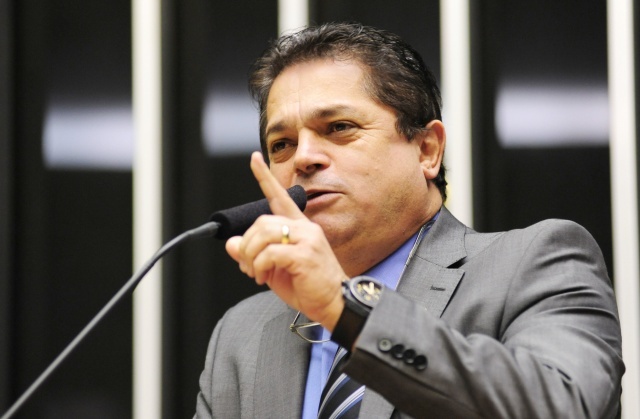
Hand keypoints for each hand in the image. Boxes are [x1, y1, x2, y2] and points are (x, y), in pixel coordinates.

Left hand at [225, 152, 345, 330]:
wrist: (334, 304)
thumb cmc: (308, 286)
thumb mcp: (274, 269)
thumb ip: (254, 254)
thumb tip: (232, 244)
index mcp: (300, 227)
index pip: (280, 197)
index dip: (265, 178)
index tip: (253, 159)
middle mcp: (305, 228)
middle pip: (262, 222)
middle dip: (247, 246)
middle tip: (248, 267)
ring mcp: (307, 240)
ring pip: (263, 235)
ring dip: (251, 257)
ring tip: (256, 273)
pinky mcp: (305, 254)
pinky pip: (270, 253)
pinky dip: (260, 266)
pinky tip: (265, 277)